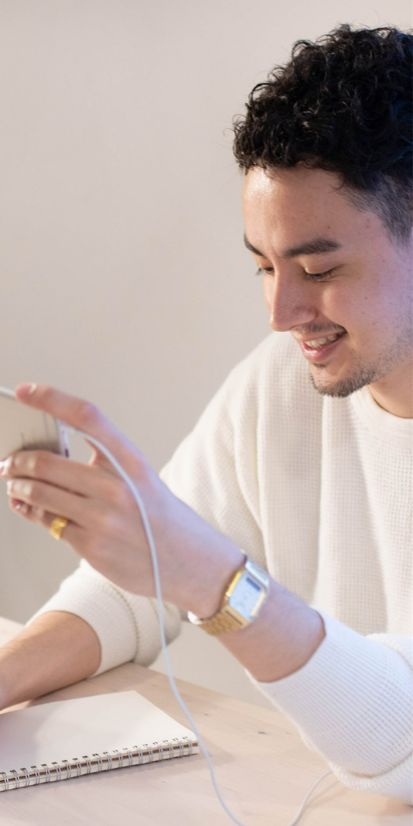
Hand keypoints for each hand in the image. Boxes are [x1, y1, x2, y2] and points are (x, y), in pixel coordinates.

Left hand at [0, 384, 242, 613]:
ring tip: (14, 482)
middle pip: (48, 462)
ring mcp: (102, 518)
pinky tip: (25, 505)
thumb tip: (52, 453)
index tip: (25, 391)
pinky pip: (48, 522)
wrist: (190, 562)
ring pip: (40, 493)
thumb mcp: (141, 478)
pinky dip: (30, 510)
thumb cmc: (160, 515)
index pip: (87, 417)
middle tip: (10, 460)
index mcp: (131, 460)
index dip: (52, 399)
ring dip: (19, 486)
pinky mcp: (91, 546)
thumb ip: (104, 464)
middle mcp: (116, 487)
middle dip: (19, 461)